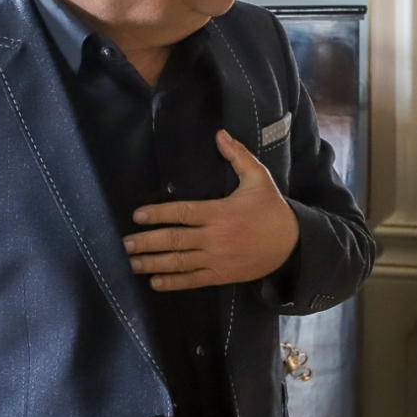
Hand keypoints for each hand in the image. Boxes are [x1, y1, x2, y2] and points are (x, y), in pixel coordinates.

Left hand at [123, 130, 299, 290]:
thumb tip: (220, 134)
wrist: (292, 244)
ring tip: (132, 263)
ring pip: (179, 262)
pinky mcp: (222, 274)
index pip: (182, 213)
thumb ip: (238, 156)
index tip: (138, 216)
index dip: (158, 214)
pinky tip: (155, 281)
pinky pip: (193, 280)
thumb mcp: (259, 178)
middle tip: (125, 244)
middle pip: (174, 240)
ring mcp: (217, 258)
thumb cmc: (271, 208)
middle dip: (147, 242)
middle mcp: (215, 237)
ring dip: (153, 263)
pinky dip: (173, 282)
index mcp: (220, 212)